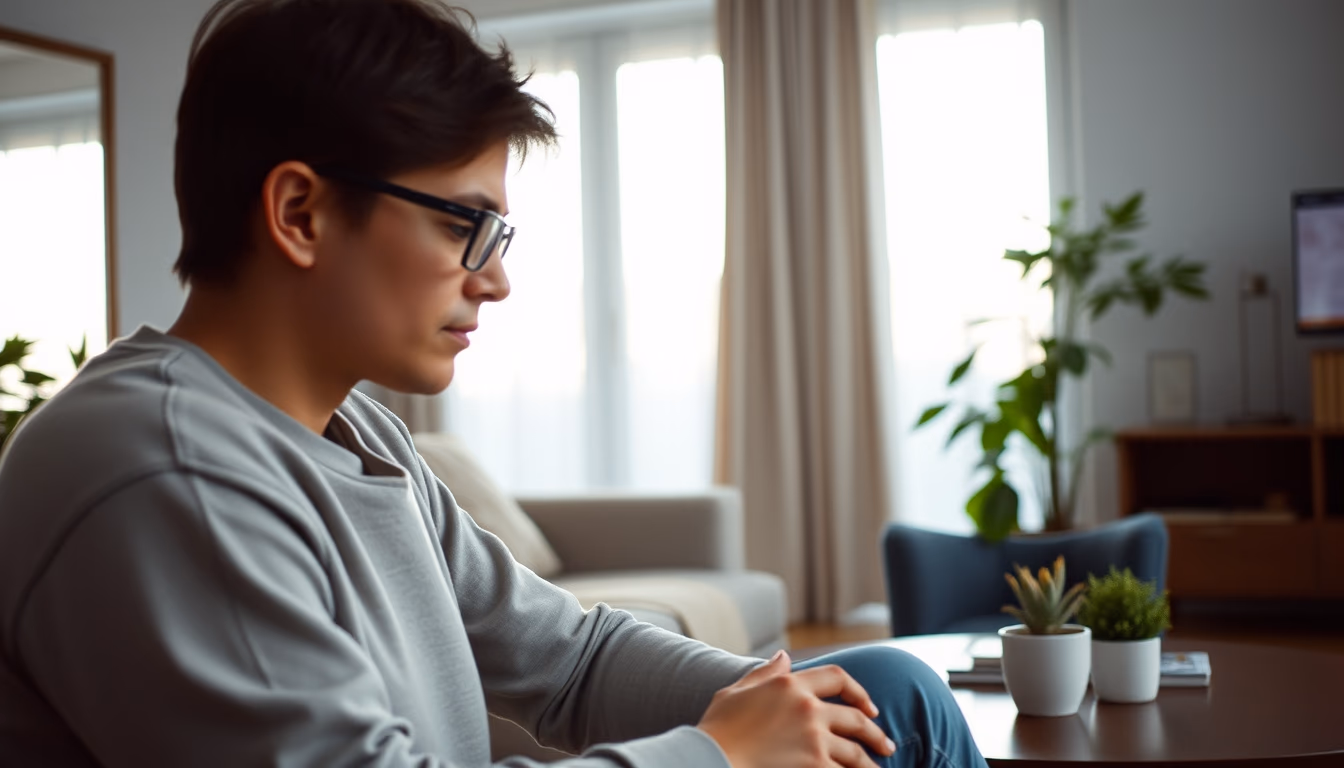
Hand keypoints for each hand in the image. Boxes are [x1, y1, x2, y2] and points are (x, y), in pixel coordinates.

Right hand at [698, 650, 895, 767]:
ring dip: (871, 762)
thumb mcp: (738, 690)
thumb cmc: (718, 726)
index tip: (869, 707)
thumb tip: (784, 656)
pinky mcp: (814, 763)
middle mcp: (807, 707)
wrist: (710, 755)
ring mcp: (813, 736)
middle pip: (855, 717)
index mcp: (790, 684)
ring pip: (855, 752)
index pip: (836, 677)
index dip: (858, 691)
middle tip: (886, 744)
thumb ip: (766, 673)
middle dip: (875, 732)